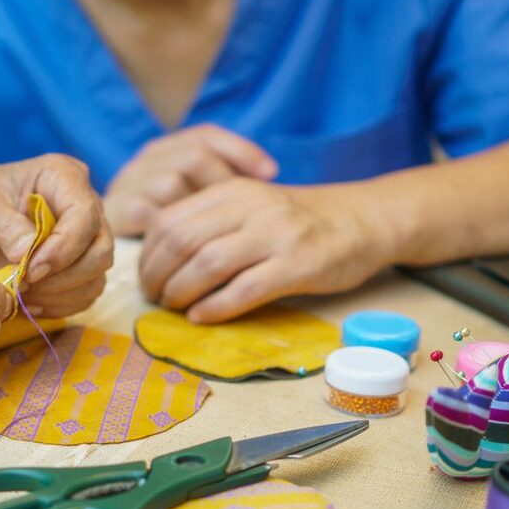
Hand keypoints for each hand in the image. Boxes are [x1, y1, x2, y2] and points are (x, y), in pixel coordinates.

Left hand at [0, 154, 112, 317]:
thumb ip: (3, 225)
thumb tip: (28, 252)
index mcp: (63, 177)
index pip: (84, 214)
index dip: (63, 247)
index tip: (30, 268)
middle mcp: (84, 206)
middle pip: (101, 249)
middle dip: (65, 275)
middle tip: (25, 283)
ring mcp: (86, 239)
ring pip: (97, 276)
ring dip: (61, 294)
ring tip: (23, 292)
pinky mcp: (80, 268)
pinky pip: (86, 295)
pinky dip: (59, 305)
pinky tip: (30, 300)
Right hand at [104, 124, 276, 236]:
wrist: (98, 245)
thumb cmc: (167, 229)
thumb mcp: (194, 200)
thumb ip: (220, 185)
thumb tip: (270, 175)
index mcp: (165, 150)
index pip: (206, 135)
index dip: (241, 151)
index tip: (271, 174)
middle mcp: (145, 160)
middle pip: (193, 156)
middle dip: (221, 183)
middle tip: (242, 215)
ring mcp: (127, 183)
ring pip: (173, 183)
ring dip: (197, 213)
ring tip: (217, 237)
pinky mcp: (116, 211)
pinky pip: (152, 216)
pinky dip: (176, 234)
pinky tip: (193, 253)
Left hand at [138, 178, 395, 322]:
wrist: (362, 220)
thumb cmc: (298, 221)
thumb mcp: (252, 206)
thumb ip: (212, 222)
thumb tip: (160, 260)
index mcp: (233, 191)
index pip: (170, 220)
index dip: (148, 254)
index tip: (145, 278)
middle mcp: (251, 208)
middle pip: (182, 242)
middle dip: (158, 276)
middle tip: (155, 298)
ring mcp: (276, 235)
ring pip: (208, 265)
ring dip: (182, 293)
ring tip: (175, 308)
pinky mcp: (298, 265)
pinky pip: (244, 289)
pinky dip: (215, 307)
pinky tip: (202, 317)